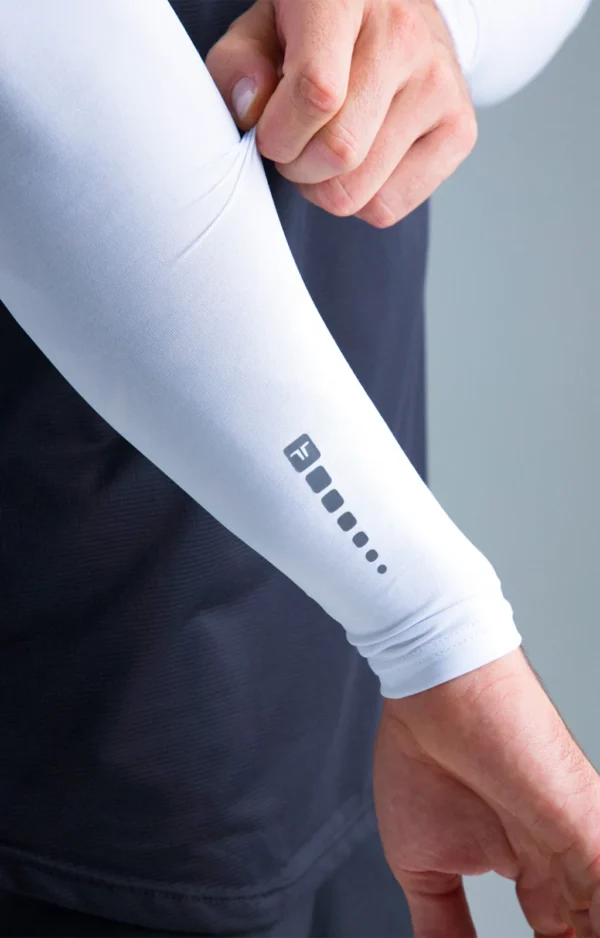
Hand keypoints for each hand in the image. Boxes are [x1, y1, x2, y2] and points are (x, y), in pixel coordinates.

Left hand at [206, 0, 476, 226]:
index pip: (317, 92)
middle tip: (296, 145)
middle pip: (339, 152)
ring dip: (324, 189)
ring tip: (325, 153)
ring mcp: (439, 84)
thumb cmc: (318, 29)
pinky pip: (388, 207)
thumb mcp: (264, 27)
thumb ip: (238, 65)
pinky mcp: (459, 129)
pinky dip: (360, 201)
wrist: (400, 12)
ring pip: (359, 190)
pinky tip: (361, 162)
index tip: (270, 132)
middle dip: (298, 167)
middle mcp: (403, 34)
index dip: (279, 134)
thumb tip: (250, 110)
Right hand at [374, 648, 599, 937]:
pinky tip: (583, 936)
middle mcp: (563, 862)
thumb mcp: (424, 868)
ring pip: (599, 919)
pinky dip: (596, 924)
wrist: (436, 698)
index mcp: (531, 869)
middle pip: (582, 930)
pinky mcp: (596, 834)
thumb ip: (441, 927)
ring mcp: (584, 850)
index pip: (557, 937)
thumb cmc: (426, 753)